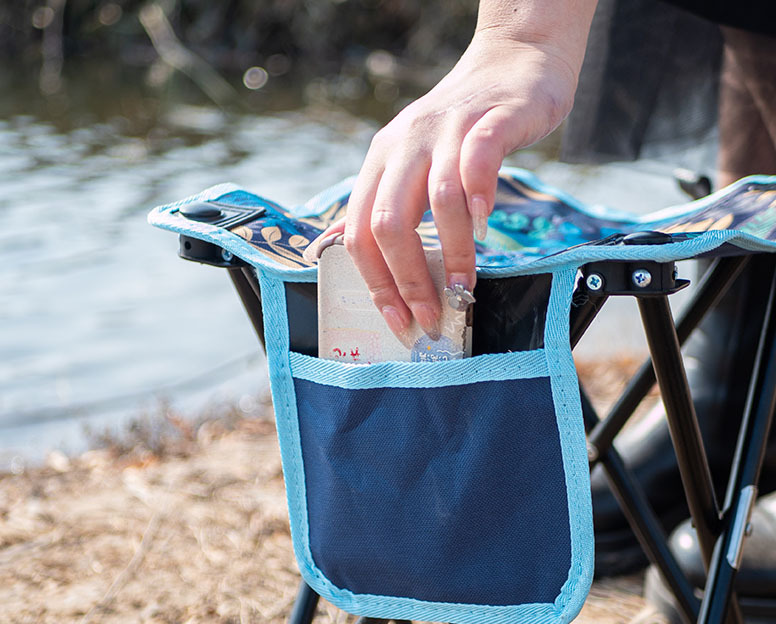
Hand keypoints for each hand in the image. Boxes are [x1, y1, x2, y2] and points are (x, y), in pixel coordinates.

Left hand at [308, 28, 583, 341]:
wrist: (514, 60)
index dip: (376, 283)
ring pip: (436, 201)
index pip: (359, 233)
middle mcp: (406, 144)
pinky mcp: (492, 119)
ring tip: (464, 287)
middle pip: (388, 223)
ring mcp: (447, 130)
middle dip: (408, 280)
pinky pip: (479, 160)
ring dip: (451, 253)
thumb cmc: (464, 128)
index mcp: (381, 162)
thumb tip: (353, 252)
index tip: (398, 320)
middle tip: (431, 314)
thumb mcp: (412, 163)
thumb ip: (390, 205)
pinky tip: (485, 227)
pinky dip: (479, 198)